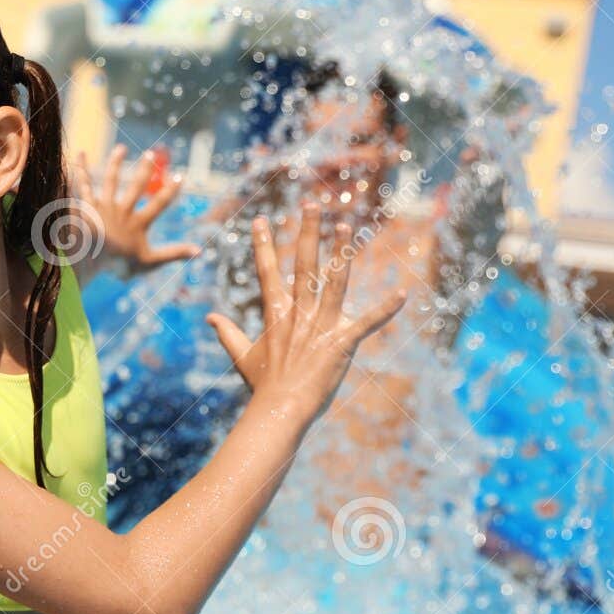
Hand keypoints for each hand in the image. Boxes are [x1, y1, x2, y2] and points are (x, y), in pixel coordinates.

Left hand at [71, 146, 200, 274]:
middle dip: (144, 170)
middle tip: (150, 154)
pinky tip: (80, 154)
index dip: (171, 190)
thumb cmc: (119, 265)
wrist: (90, 262)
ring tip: (121, 149)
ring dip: (116, 163)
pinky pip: (83, 184)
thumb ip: (174, 253)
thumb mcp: (149, 262)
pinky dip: (81, 169)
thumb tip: (200, 250)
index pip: (159, 204)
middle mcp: (122, 211)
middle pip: (136, 187)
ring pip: (111, 180)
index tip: (180, 176)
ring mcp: (103, 207)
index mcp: (138, 223)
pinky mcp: (86, 206)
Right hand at [205, 205, 406, 423]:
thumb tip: (210, 317)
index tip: (260, 220)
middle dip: (308, 231)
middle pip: (304, 264)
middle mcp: (299, 312)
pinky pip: (368, 323)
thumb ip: (228, 333)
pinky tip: (402, 294)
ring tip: (347, 225)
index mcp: (276, 313)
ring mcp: (321, 325)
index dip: (263, 244)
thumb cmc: (262, 385)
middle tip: (312, 204)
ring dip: (341, 252)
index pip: (268, 271)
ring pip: (334, 281)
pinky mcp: (341, 342)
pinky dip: (385, 310)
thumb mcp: (242, 356)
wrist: (279, 409)